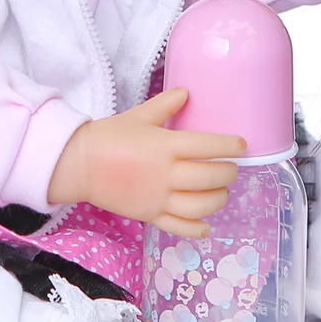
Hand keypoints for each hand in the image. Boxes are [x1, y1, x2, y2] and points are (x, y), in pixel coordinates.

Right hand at [47, 87, 243, 237]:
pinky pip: (179, 226)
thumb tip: (186, 92)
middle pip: (209, 177)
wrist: (78, 164)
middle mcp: (166, 174)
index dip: (229, 146)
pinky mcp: (149, 215)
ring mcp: (158, 198)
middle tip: (232, 168)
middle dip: (228, 173)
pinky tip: (207, 225)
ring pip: (200, 205)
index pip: (207, 146)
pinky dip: (197, 228)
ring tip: (222, 192)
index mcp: (164, 146)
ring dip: (218, 199)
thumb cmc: (107, 137)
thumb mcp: (138, 116)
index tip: (242, 145)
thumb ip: (165, 105)